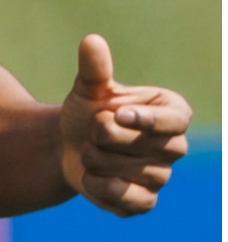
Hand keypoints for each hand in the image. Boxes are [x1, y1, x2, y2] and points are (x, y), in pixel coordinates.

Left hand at [60, 34, 190, 216]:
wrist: (67, 145)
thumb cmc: (86, 111)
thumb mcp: (87, 89)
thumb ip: (94, 68)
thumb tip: (91, 40)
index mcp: (171, 113)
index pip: (174, 120)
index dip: (147, 119)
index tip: (119, 114)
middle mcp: (174, 147)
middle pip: (145, 146)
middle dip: (103, 136)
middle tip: (92, 130)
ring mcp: (162, 176)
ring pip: (129, 173)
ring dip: (94, 160)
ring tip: (89, 150)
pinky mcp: (145, 201)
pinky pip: (126, 199)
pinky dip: (98, 187)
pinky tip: (90, 176)